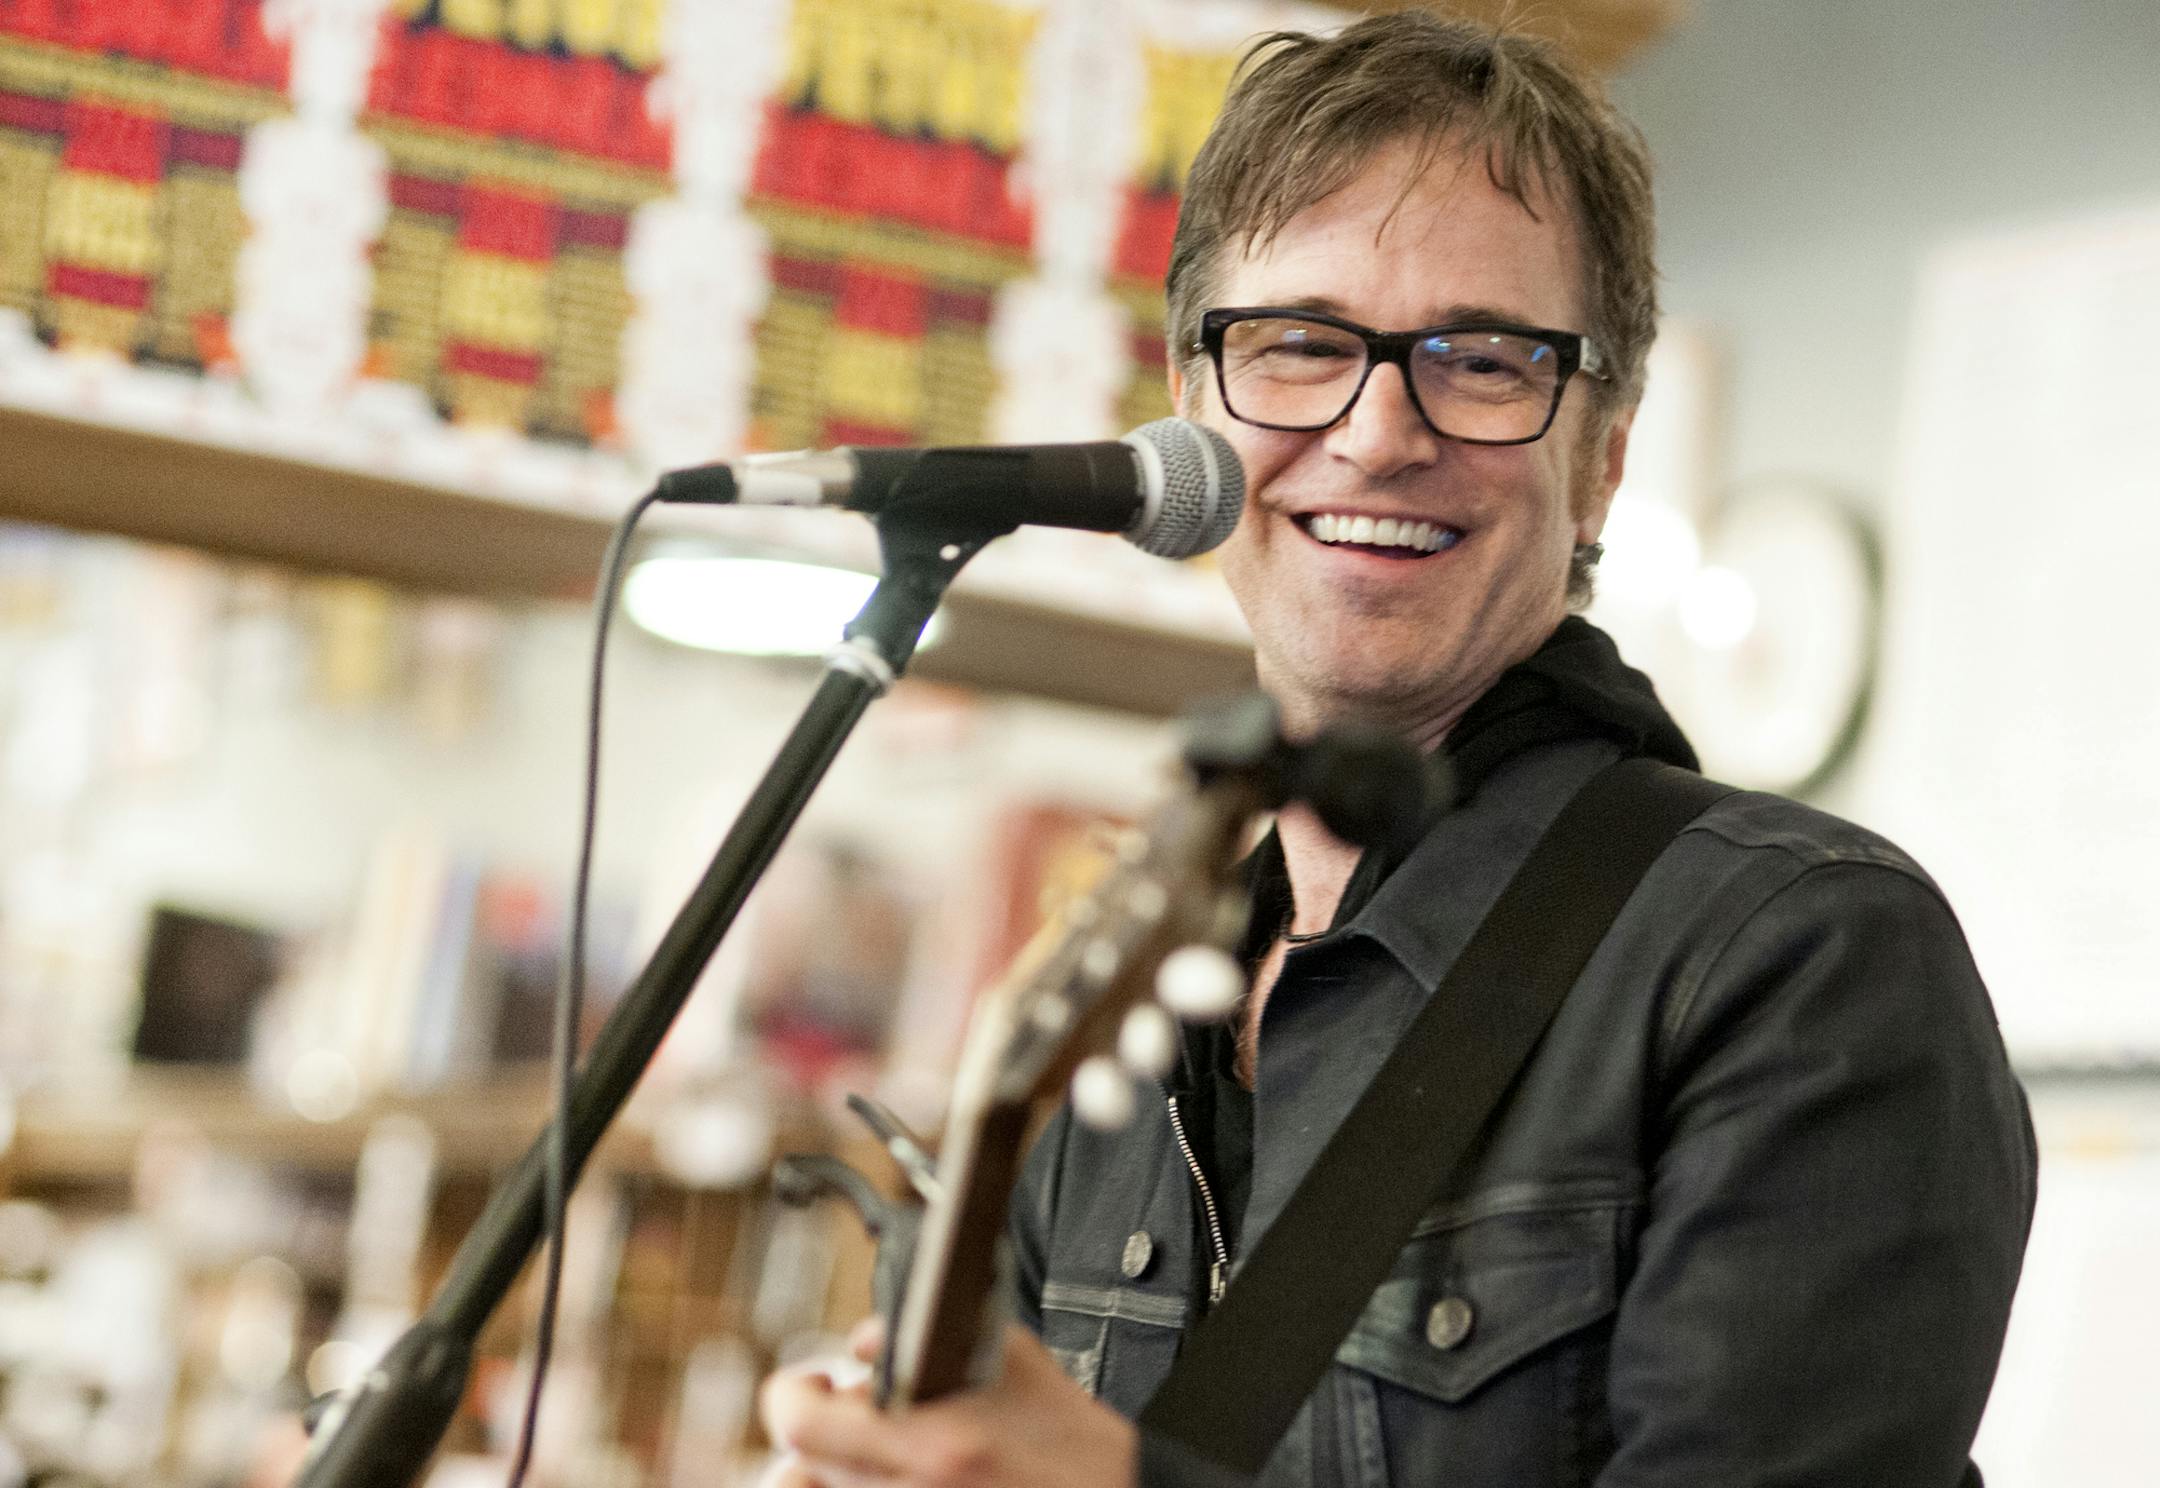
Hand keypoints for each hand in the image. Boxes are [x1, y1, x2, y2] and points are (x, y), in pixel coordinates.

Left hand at [759, 1319, 1136, 1487]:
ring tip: (868, 1456)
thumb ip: (930, 1337)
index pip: (799, 1422)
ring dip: (828, 1474)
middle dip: (816, 1434)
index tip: (818, 1382)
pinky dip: (861, 1486)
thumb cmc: (1076, 1444)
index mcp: (932, 1445)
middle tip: (847, 1419)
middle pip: (795, 1471)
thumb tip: (862, 1343)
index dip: (794, 1392)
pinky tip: (898, 1477)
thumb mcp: (1013, 1361)